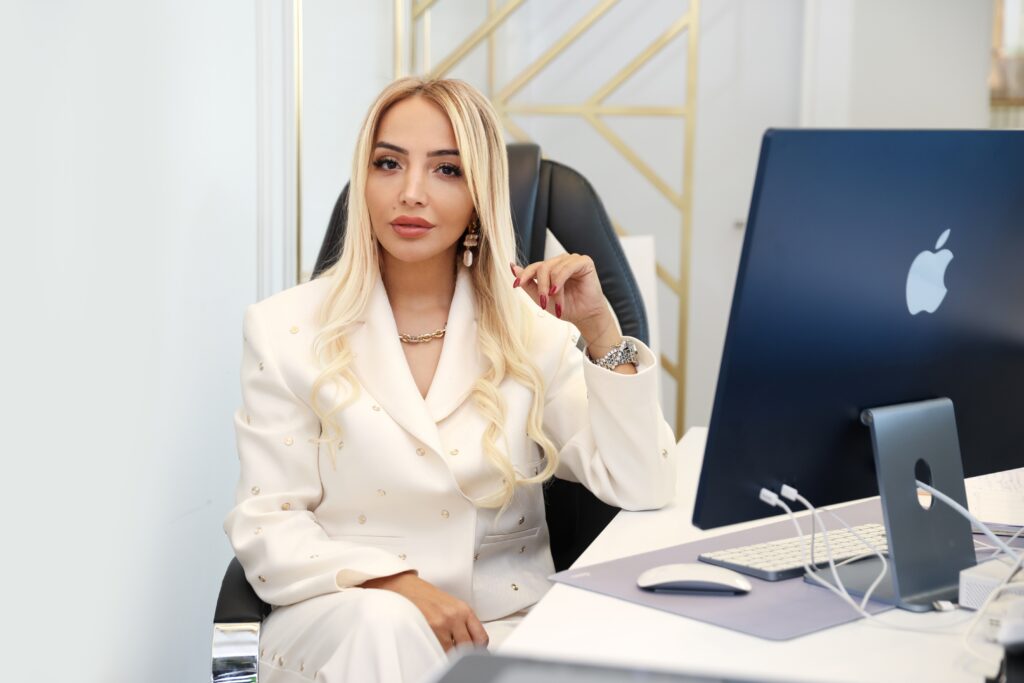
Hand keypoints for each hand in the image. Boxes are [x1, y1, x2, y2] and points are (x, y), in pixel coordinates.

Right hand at [361, 571, 488, 650]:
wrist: (403, 586)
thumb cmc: (424, 595)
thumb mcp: (449, 605)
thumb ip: (462, 623)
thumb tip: (470, 645)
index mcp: (463, 609)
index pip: (481, 638)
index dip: (478, 650)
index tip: (473, 653)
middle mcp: (455, 616)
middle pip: (468, 647)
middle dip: (462, 654)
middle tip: (455, 654)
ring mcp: (441, 623)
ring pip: (452, 652)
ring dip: (447, 654)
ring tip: (441, 650)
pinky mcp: (428, 628)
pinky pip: (437, 650)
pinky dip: (436, 653)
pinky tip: (432, 648)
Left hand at [511, 255, 614, 340]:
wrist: (585, 316)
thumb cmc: (567, 307)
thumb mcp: (541, 298)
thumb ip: (528, 284)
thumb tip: (513, 268)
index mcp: (551, 268)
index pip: (534, 266)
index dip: (524, 275)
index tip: (516, 284)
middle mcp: (561, 261)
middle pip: (542, 267)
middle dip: (541, 287)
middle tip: (543, 302)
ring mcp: (572, 260)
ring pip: (553, 269)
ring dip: (553, 289)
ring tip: (558, 303)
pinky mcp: (584, 262)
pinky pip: (567, 267)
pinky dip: (560, 280)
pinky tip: (557, 290)